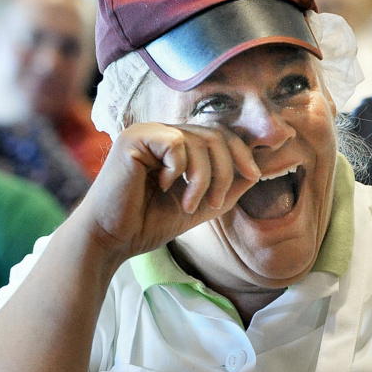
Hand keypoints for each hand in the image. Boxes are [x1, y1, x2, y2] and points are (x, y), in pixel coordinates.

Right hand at [73, 122, 260, 264]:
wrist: (114, 239)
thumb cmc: (151, 222)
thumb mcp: (202, 203)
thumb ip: (229, 186)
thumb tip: (257, 169)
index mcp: (178, 144)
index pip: (220, 134)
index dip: (242, 152)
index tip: (254, 175)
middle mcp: (162, 132)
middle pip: (215, 135)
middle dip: (225, 170)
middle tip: (214, 203)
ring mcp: (147, 131)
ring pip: (199, 140)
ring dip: (203, 179)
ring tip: (190, 205)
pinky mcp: (133, 137)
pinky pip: (175, 144)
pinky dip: (178, 170)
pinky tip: (162, 186)